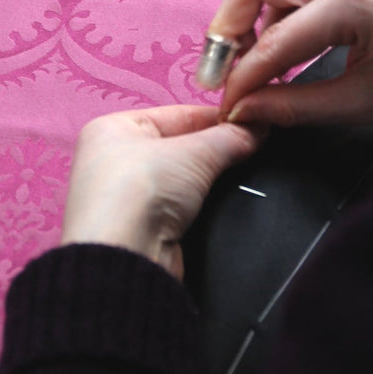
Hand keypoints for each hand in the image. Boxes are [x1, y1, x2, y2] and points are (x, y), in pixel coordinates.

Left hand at [60, 105, 261, 278]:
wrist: (125, 258)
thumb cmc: (142, 189)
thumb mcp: (193, 154)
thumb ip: (229, 139)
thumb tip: (258, 127)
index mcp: (114, 128)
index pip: (176, 115)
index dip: (215, 118)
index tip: (252, 121)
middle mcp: (114, 159)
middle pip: (180, 146)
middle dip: (216, 149)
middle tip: (256, 145)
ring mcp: (127, 197)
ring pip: (183, 179)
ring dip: (211, 178)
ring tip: (249, 171)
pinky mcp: (142, 229)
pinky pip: (181, 207)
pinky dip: (202, 205)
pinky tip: (229, 201)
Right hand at [212, 0, 372, 126]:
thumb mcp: (364, 101)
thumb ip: (296, 105)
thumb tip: (246, 110)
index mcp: (354, 2)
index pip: (274, 40)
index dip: (242, 76)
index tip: (225, 104)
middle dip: (230, 20)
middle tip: (226, 64)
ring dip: (250, 4)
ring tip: (253, 50)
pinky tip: (283, 34)